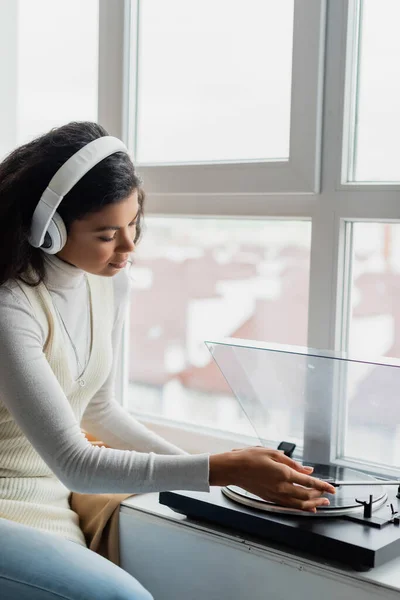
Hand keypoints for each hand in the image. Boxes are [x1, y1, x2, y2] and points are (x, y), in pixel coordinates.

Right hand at [209, 447, 335, 512]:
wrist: (233, 468)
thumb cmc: (250, 457)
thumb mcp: (273, 453)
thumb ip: (292, 463)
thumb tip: (307, 469)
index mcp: (283, 473)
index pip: (308, 482)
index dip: (322, 486)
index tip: (332, 488)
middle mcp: (281, 487)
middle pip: (306, 496)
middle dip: (319, 496)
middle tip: (327, 495)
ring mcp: (275, 495)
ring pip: (298, 504)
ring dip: (312, 505)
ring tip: (321, 504)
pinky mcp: (270, 498)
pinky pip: (289, 505)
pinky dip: (299, 507)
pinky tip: (305, 507)